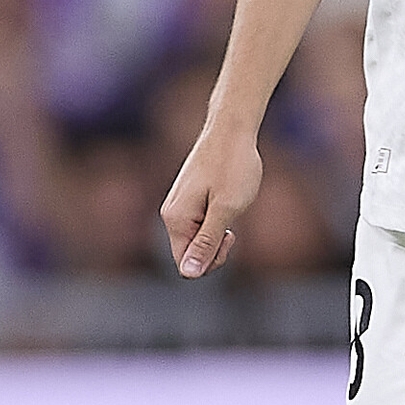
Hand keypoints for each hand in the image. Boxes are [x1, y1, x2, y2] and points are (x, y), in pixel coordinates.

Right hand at [160, 123, 264, 277]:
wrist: (232, 129)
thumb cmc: (233, 166)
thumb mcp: (226, 209)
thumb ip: (206, 242)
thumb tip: (189, 274)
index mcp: (176, 220)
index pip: (186, 265)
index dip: (210, 262)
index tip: (229, 238)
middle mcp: (171, 215)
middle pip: (189, 255)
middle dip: (214, 250)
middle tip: (233, 229)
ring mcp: (179, 206)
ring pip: (196, 240)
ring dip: (217, 235)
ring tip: (232, 209)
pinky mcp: (188, 199)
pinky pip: (199, 225)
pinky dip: (216, 221)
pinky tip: (228, 202)